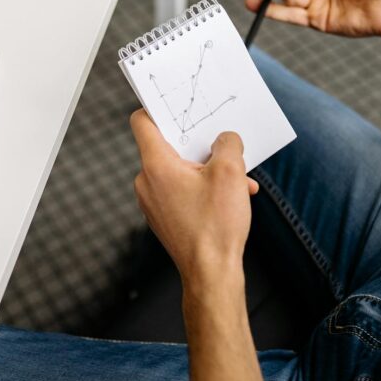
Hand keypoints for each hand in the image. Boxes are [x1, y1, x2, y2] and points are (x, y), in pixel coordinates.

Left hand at [130, 110, 258, 283]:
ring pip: (180, 171)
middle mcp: (147, 182)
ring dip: (209, 171)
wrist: (212, 275)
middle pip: (168, 146)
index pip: (142, 121)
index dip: (157, 108)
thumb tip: (226, 140)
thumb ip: (228, 144)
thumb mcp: (230, 173)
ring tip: (238, 181)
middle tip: (223, 147)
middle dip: (200, 146)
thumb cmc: (215, 228)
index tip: (175, 104)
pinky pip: (182, 190)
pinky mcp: (164, 216)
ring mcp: (153, 201)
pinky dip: (204, 189)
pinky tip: (231, 198)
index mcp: (156, 165)